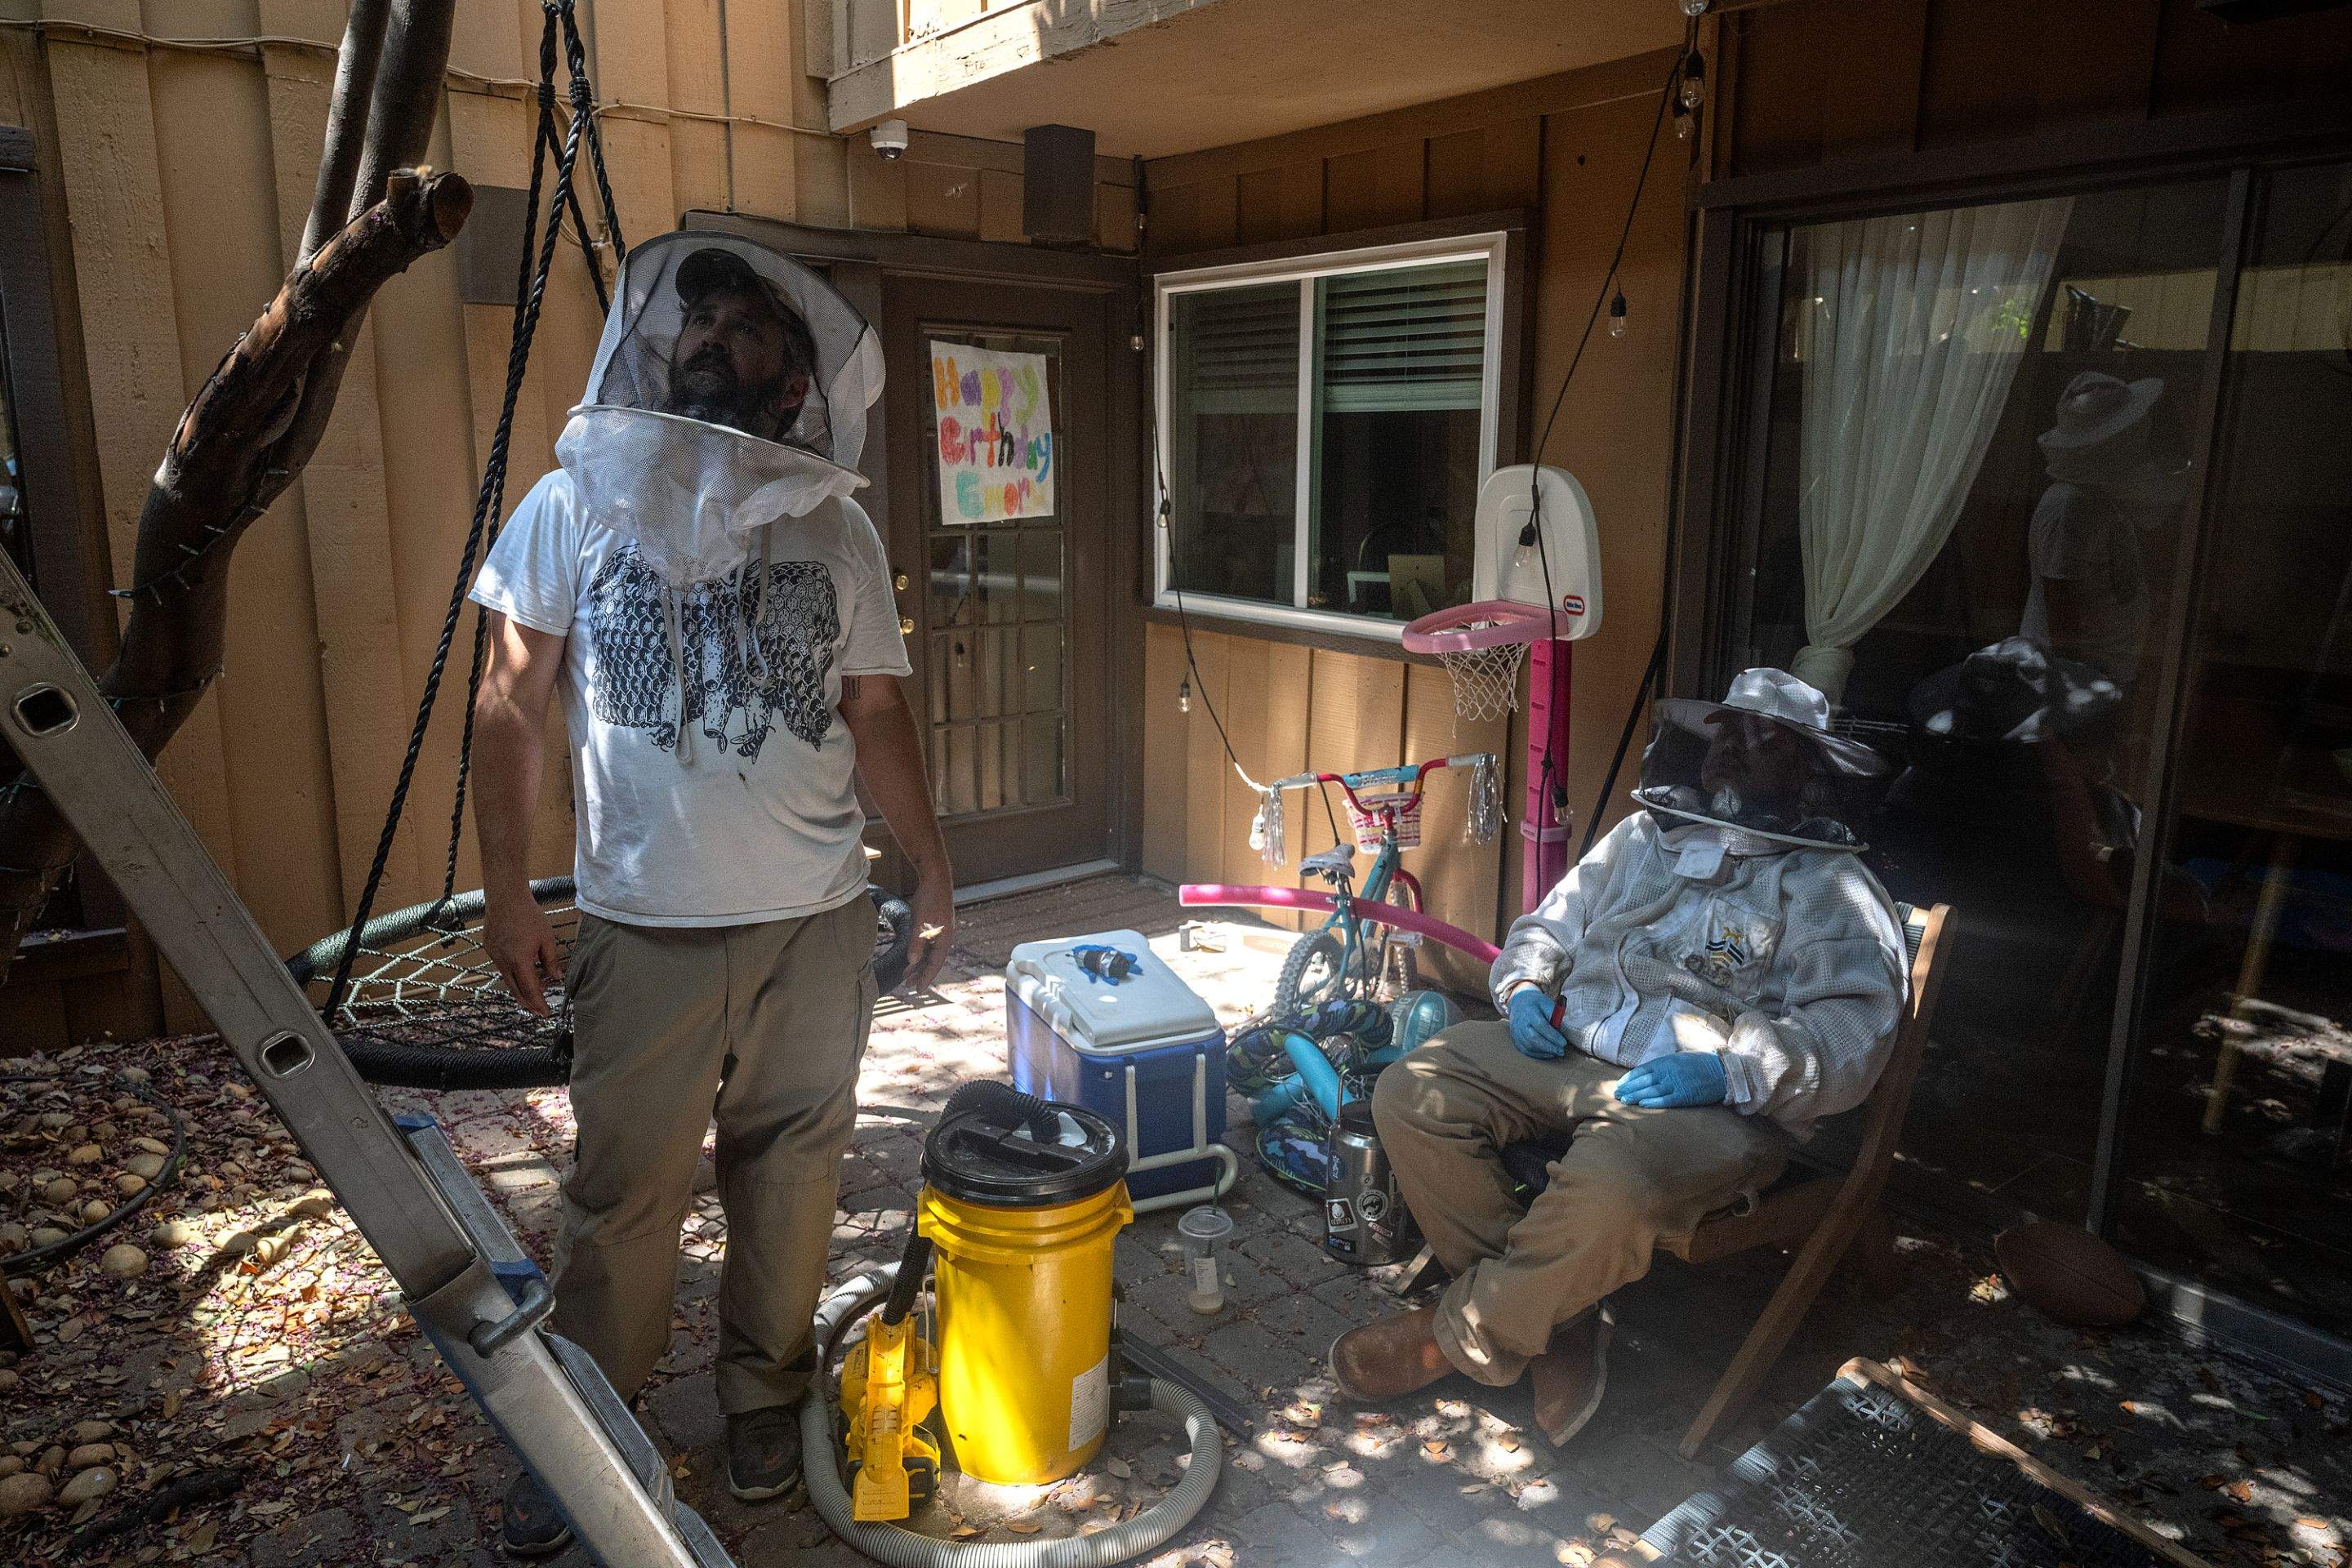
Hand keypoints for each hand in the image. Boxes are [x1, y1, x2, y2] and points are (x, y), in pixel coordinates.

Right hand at [484, 888, 564, 1017]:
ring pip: (507, 979)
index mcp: (520, 961)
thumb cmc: (528, 915)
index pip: (530, 990)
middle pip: (516, 990)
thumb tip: (556, 978)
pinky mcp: (490, 949)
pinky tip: (521, 973)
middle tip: (538, 1010)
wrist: (506, 898)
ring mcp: (494, 956)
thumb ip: (551, 961)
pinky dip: (512, 974)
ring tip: (534, 992)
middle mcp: (504, 962)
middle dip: (527, 1002)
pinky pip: (501, 967)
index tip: (546, 1013)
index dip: (538, 1003)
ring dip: (520, 988)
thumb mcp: (546, 938)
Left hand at [902, 868, 954, 991]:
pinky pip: (927, 944)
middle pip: (932, 961)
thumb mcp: (920, 922)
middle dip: (921, 974)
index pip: (935, 964)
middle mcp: (944, 937)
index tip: (918, 990)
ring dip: (918, 964)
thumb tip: (912, 961)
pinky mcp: (935, 926)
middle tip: (909, 986)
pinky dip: (919, 952)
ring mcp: (940, 931)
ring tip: (907, 975)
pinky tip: (912, 957)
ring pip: (929, 953)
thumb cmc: (930, 898)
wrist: (936, 878)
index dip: (926, 977)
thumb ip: (916, 942)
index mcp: (944, 939)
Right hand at [1507, 987, 1567, 1059]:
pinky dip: (1537, 1054)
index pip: (1541, 1026)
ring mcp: (1516, 1032)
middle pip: (1533, 1038)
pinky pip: (1525, 1050)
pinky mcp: (1515, 1039)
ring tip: (1556, 1052)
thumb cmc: (1537, 1005)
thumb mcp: (1548, 1004)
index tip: (1563, 1042)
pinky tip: (1547, 1054)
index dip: (1552, 1036)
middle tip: (1561, 1051)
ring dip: (1544, 1052)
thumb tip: (1564, 1031)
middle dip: (1549, 1047)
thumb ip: (1556, 1016)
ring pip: (1529, 1046)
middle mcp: (1520, 1023)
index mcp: (1529, 1012)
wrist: (1519, 1003)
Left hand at [1614, 1053, 1728, 1108]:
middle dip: (1628, 1088)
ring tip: (1624, 1100)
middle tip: (1616, 1095)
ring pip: (1651, 1090)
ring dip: (1636, 1095)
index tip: (1620, 1084)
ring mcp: (1677, 1083)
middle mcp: (1669, 1071)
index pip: (1642, 1070)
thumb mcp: (1679, 1059)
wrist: (1723, 1071)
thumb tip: (1648, 1073)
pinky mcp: (1686, 1095)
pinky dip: (1653, 1101)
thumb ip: (1664, 1065)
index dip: (1629, 1078)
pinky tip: (1642, 1104)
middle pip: (1643, 1081)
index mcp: (1666, 1061)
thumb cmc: (1700, 1065)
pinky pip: (1666, 1099)